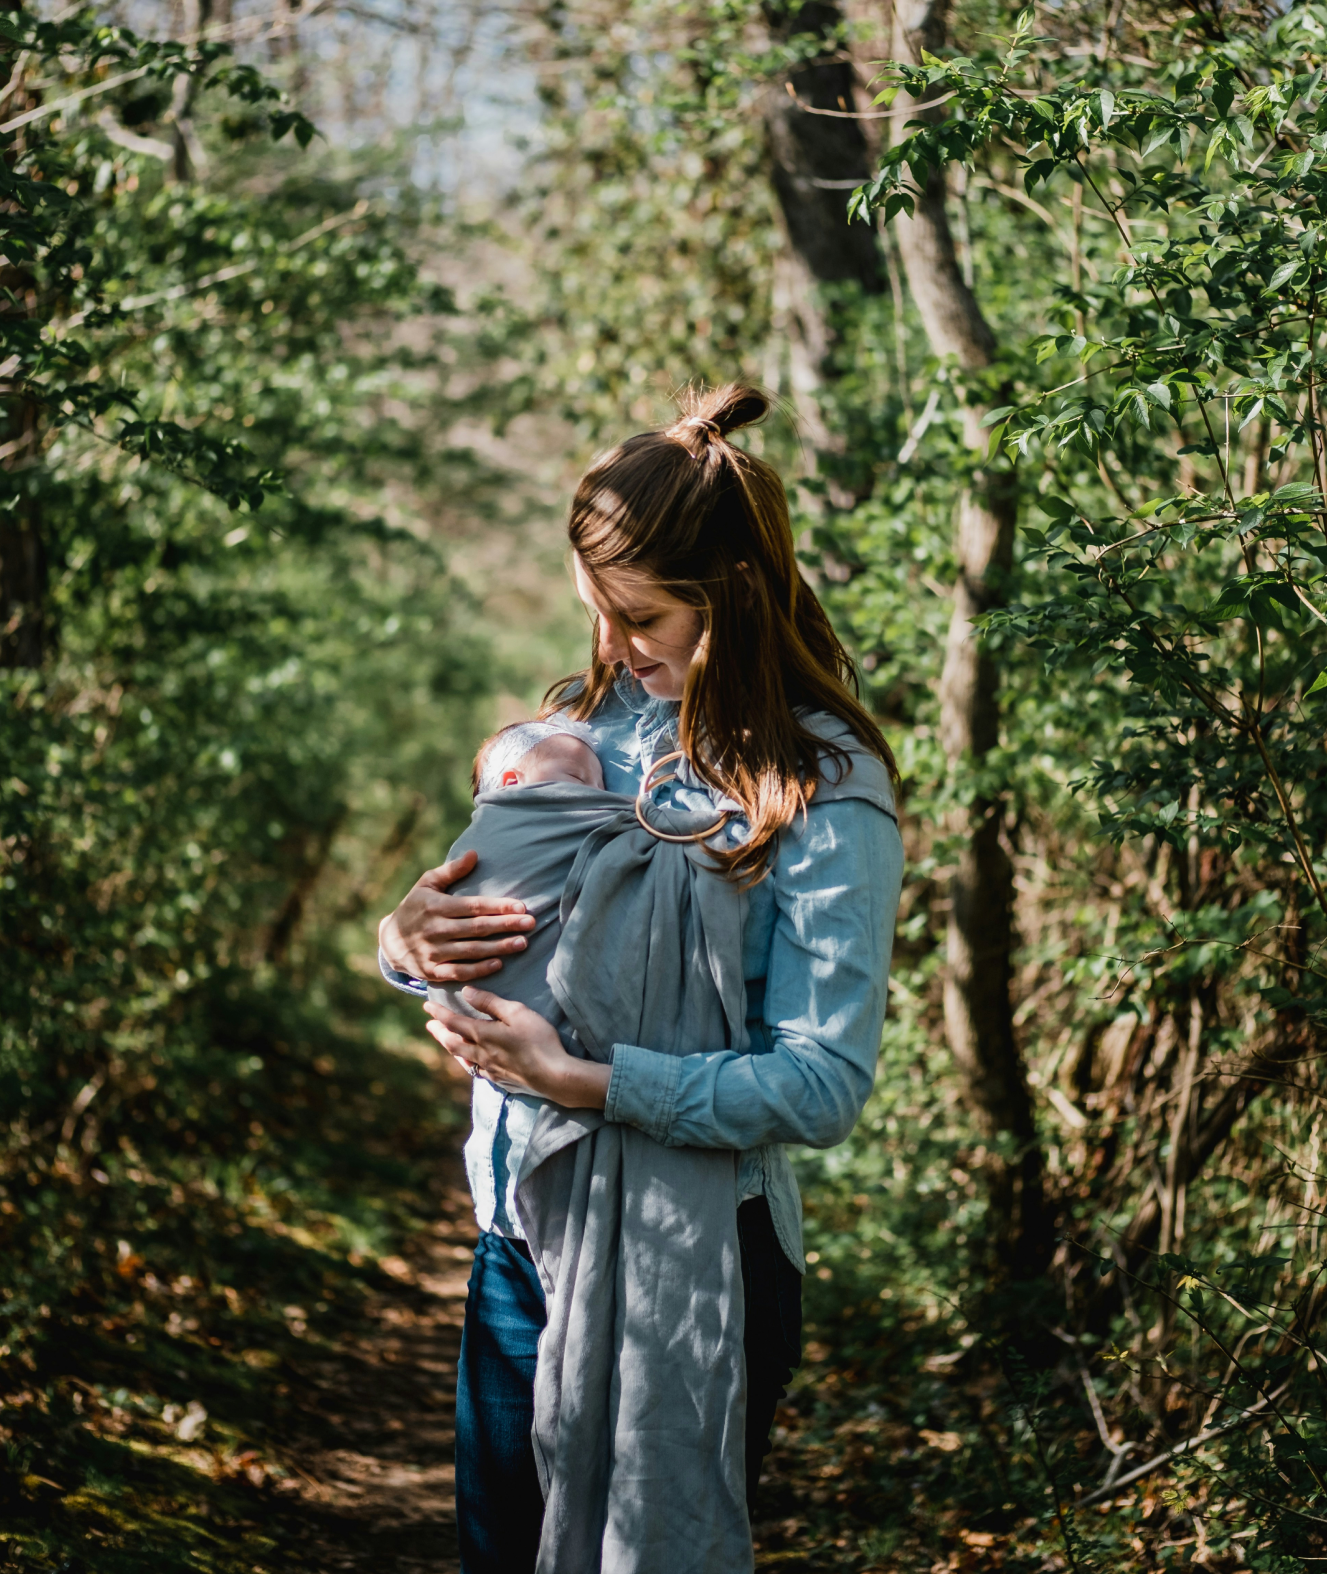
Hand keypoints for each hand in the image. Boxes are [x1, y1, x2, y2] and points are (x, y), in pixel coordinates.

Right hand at [378, 849, 535, 982]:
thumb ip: (451, 870)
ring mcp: (433, 952)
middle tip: (531, 923)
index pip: (473, 906)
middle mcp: (435, 929)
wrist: (389, 941)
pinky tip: (498, 964)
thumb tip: (474, 854)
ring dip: (499, 948)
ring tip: (522, 943)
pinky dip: (479, 970)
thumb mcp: (427, 884)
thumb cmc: (415, 906)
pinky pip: (459, 972)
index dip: (498, 906)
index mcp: (436, 906)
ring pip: (471, 951)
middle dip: (506, 925)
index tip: (522, 906)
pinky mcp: (432, 972)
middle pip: (477, 928)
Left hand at [424, 988, 611, 1109]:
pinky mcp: (500, 1080)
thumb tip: (466, 992)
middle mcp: (480, 1054)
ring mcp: (489, 1069)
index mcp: (483, 1035)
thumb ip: (490, 1002)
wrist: (553, 1076)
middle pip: (452, 1042)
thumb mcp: (517, 1013)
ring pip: (462, 1058)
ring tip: (445, 1041)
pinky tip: (470, 1062)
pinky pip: (475, 1070)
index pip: (454, 1022)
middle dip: (439, 1032)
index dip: (439, 1013)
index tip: (426, 1006)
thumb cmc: (538, 1040)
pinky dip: (467, 1062)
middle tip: (429, 1025)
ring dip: (450, 1047)